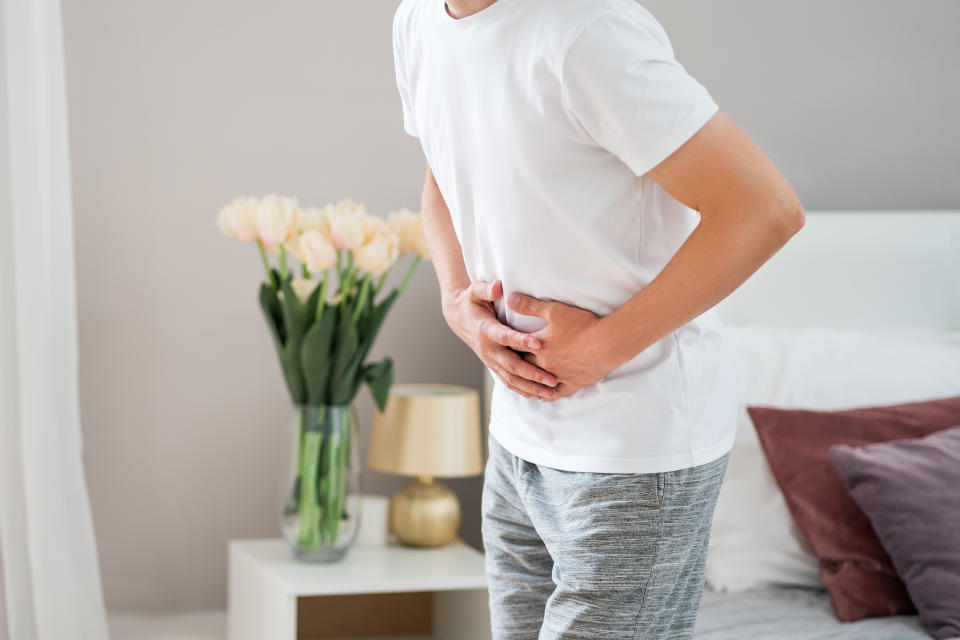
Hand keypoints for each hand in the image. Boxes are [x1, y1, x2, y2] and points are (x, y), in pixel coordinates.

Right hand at [442, 280, 558, 399]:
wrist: (459, 319)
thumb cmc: (471, 303)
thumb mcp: (474, 292)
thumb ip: (486, 289)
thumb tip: (498, 286)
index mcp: (486, 330)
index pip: (505, 337)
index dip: (521, 340)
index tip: (539, 343)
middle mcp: (488, 349)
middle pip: (511, 365)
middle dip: (532, 373)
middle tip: (552, 378)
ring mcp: (491, 361)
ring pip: (511, 379)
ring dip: (531, 387)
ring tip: (551, 393)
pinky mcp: (494, 367)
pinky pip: (509, 383)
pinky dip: (524, 391)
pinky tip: (539, 396)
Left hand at [506, 292, 621, 400]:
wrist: (608, 342)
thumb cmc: (582, 324)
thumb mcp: (554, 310)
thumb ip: (530, 306)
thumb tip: (510, 299)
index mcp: (538, 347)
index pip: (515, 348)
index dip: (506, 347)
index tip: (498, 347)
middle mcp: (545, 365)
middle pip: (524, 367)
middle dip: (515, 365)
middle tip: (505, 364)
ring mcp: (559, 376)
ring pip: (537, 383)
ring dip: (528, 383)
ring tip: (520, 382)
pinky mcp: (573, 383)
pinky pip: (556, 393)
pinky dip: (547, 395)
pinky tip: (543, 395)